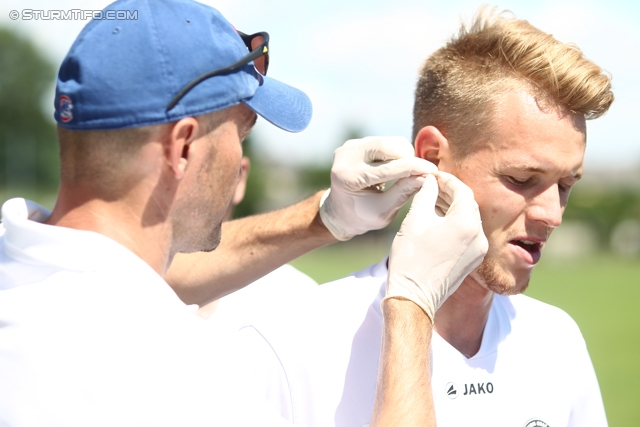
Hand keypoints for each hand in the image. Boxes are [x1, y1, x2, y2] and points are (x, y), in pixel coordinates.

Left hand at [319, 136, 436, 240]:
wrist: (339, 211)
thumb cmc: (362, 216)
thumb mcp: (383, 212)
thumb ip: (403, 192)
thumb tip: (427, 176)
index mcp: (348, 178)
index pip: (388, 168)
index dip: (414, 168)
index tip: (434, 172)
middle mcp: (345, 158)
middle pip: (386, 146)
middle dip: (409, 157)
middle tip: (423, 170)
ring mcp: (348, 148)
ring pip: (387, 141)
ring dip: (404, 154)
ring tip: (411, 171)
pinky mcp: (354, 144)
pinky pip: (383, 142)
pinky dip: (396, 152)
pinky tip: (400, 166)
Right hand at [385, 172, 487, 321]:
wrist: (414, 296)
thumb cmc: (411, 258)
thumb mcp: (415, 219)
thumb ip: (425, 194)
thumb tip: (429, 180)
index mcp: (467, 223)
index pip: (462, 190)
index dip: (446, 179)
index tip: (432, 174)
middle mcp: (479, 236)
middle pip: (468, 204)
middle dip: (450, 192)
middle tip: (431, 184)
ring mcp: (478, 250)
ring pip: (468, 219)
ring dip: (452, 207)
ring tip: (431, 200)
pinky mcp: (472, 261)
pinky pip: (468, 234)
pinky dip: (455, 223)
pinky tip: (437, 220)